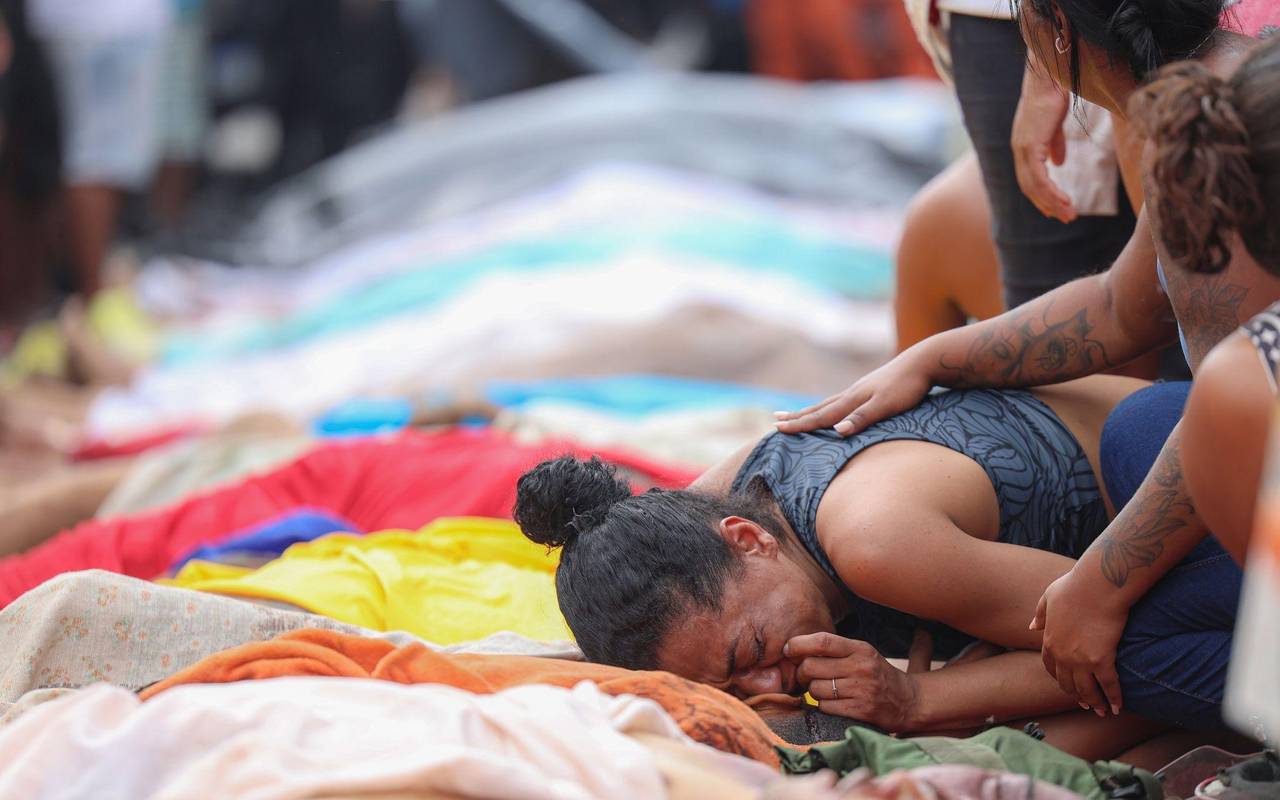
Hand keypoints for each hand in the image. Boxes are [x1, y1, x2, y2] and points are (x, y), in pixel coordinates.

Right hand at [773, 351, 931, 435]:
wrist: (924, 362)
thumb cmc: (908, 386)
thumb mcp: (886, 405)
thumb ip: (862, 418)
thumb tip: (837, 431)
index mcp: (852, 399)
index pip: (821, 416)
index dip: (799, 424)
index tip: (777, 429)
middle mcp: (851, 394)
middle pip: (818, 408)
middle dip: (796, 417)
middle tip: (775, 421)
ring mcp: (859, 390)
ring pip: (827, 403)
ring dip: (809, 411)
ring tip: (794, 414)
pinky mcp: (869, 390)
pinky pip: (840, 402)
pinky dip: (827, 407)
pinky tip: (831, 409)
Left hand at [785, 633, 918, 730]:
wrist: (908, 700)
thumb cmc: (876, 674)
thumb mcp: (861, 653)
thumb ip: (834, 650)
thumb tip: (795, 648)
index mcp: (860, 649)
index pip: (822, 641)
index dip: (799, 644)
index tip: (789, 650)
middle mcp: (861, 667)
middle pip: (811, 667)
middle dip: (802, 672)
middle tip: (806, 676)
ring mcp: (861, 690)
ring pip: (815, 689)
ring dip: (813, 691)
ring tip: (824, 689)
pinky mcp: (860, 711)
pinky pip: (825, 707)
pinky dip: (823, 706)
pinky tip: (833, 703)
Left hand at [1012, 54, 1075, 222]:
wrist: (1050, 76)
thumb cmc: (1054, 95)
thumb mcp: (1054, 125)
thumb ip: (1054, 145)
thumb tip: (1058, 163)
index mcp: (1024, 146)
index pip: (1029, 179)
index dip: (1042, 195)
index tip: (1057, 207)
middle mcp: (1019, 150)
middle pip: (1029, 187)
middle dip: (1047, 205)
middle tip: (1065, 217)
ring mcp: (1023, 148)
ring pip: (1034, 186)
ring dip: (1052, 203)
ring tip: (1069, 214)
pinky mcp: (1030, 146)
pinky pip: (1039, 177)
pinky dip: (1051, 192)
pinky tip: (1065, 200)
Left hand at [1030, 569, 1129, 715]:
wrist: (1097, 585)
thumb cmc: (1075, 586)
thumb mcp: (1049, 596)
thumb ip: (1041, 613)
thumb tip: (1032, 626)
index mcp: (1049, 640)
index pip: (1051, 667)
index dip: (1060, 678)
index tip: (1068, 684)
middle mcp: (1062, 655)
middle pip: (1067, 683)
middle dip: (1077, 695)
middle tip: (1086, 703)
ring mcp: (1080, 660)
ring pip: (1087, 690)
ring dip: (1095, 703)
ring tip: (1103, 711)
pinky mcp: (1102, 660)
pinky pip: (1109, 686)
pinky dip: (1114, 699)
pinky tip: (1118, 707)